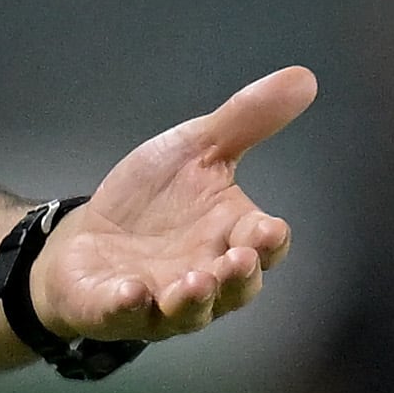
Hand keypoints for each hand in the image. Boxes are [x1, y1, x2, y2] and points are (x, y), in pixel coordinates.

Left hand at [39, 65, 315, 341]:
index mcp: (230, 237)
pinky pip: (125, 315)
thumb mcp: (197, 149)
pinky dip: (129, 306)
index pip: (263, 246)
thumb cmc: (155, 200)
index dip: (268, 242)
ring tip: (193, 282)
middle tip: (239, 260)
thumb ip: (246, 121)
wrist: (89, 234)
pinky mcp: (113, 308)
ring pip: (188, 312)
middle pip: (235, 289)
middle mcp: (205, 277)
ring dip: (194, 300)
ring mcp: (160, 299)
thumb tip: (304, 77)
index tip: (269, 230)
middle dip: (239, 278)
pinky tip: (131, 290)